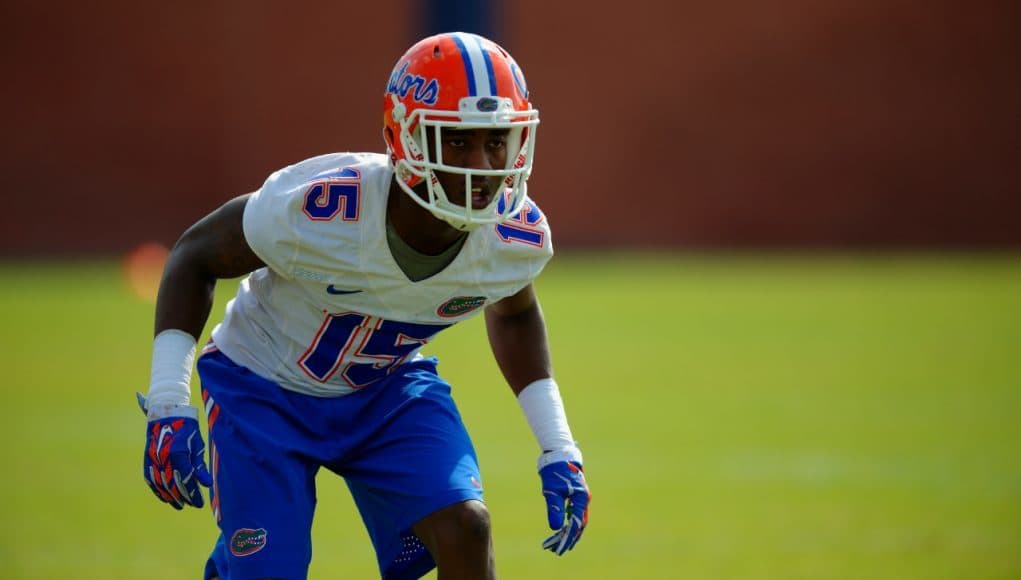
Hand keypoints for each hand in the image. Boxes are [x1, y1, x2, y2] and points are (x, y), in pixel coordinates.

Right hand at [138, 393, 212, 509]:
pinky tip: (165, 498)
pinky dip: (158, 491)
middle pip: (173, 485)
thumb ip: (200, 466)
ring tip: (180, 505)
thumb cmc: (187, 429)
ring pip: (161, 485)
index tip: (199, 503)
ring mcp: (153, 459)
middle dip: (184, 497)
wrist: (166, 414)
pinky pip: (151, 480)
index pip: (186, 480)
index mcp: (178, 452)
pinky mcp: (147, 460)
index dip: (193, 494)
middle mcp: (163, 458)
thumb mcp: (197, 445)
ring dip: (170, 497)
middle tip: (193, 505)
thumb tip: (206, 484)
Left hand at [538, 446, 589, 554]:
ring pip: (576, 520)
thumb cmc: (555, 471)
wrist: (559, 454)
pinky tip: (560, 530)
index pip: (575, 524)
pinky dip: (567, 523)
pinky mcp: (576, 496)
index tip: (558, 549)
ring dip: (567, 532)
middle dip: (567, 539)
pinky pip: (573, 514)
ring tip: (556, 544)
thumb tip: (555, 528)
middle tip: (556, 551)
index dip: (567, 538)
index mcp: (581, 499)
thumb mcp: (552, 490)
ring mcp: (581, 498)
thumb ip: (555, 508)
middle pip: (578, 525)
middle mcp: (584, 500)